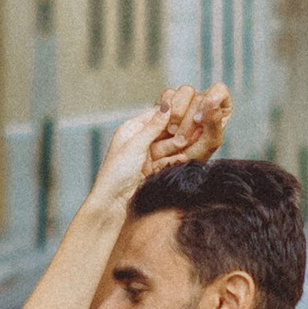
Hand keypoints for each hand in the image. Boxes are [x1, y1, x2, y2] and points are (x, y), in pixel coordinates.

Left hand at [89, 97, 182, 211]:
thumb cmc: (116, 171)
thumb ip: (153, 127)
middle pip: (163, 132)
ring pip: (166, 147)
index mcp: (130, 130)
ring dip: (178, 145)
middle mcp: (138, 141)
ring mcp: (145, 156)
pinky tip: (184, 158)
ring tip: (191, 142)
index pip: (154, 116)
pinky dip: (175, 160)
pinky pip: (166, 161)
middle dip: (177, 131)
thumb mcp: (136, 145)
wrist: (113, 202)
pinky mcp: (151, 170)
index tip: (188, 111)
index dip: (170, 114)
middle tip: (194, 128)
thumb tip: (167, 105)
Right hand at [145, 82, 229, 172]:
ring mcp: (186, 100)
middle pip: (198, 95)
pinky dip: (165, 109)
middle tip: (182, 139)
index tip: (199, 120)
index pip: (219, 90)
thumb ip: (214, 122)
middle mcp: (203, 102)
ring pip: (183, 91)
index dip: (210, 101)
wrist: (170, 164)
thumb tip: (211, 100)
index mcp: (219, 109)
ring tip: (172, 133)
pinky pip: (167, 94)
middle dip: (188, 120)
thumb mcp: (209, 144)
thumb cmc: (194, 157)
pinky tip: (164, 126)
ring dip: (177, 114)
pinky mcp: (168, 101)